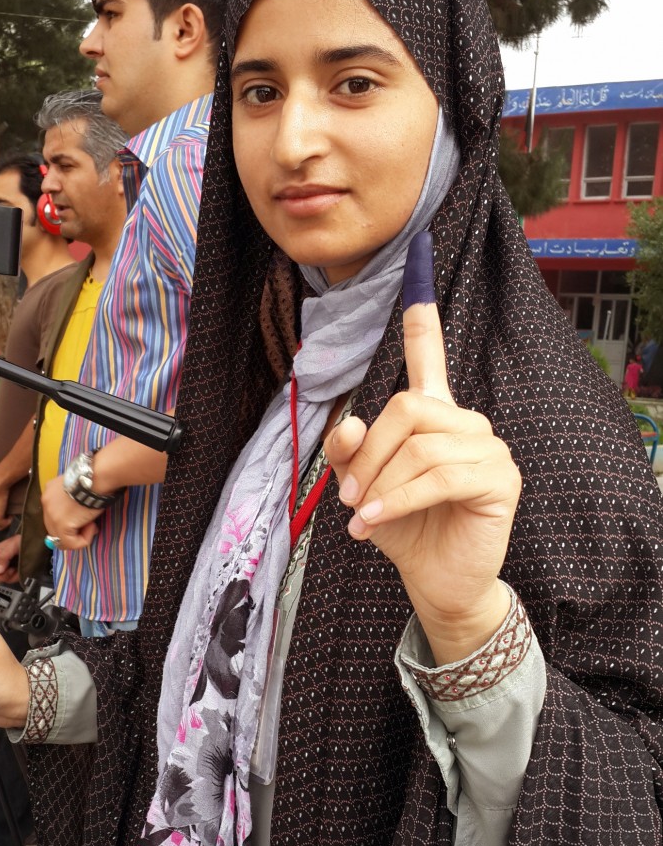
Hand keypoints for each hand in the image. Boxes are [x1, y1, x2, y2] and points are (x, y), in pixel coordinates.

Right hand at [0, 534, 20, 584]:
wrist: (38, 544)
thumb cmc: (23, 541)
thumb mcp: (13, 545)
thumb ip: (3, 556)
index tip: (3, 568)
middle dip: (2, 574)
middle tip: (11, 568)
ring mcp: (6, 569)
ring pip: (1, 580)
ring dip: (9, 576)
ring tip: (15, 568)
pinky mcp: (13, 574)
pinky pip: (10, 581)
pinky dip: (15, 577)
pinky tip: (19, 571)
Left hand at [41, 474, 101, 549]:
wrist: (95, 477)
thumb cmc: (93, 479)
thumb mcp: (78, 487)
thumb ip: (73, 499)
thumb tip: (81, 519)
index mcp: (49, 492)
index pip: (54, 513)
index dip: (71, 518)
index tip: (85, 514)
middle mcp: (45, 503)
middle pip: (54, 527)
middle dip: (72, 529)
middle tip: (91, 523)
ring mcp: (51, 515)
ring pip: (61, 538)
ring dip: (79, 535)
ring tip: (92, 525)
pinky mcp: (61, 526)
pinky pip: (71, 543)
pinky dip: (84, 539)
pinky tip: (93, 527)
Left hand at [324, 244, 520, 665]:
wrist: (436, 580)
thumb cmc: (402, 528)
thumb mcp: (363, 486)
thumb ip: (352, 452)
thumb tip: (348, 424)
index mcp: (433, 416)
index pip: (429, 358)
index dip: (421, 320)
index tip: (417, 265)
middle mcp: (464, 423)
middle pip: (407, 407)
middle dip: (369, 453)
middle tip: (347, 495)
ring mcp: (487, 448)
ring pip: (420, 445)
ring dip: (381, 484)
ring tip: (361, 516)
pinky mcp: (499, 480)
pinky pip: (438, 476)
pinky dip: (398, 500)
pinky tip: (375, 524)